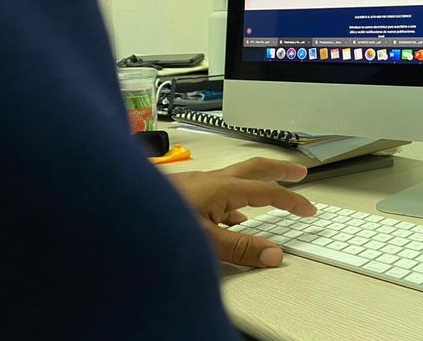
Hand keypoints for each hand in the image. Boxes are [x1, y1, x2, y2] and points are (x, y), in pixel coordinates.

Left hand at [166, 158, 316, 267]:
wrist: (114, 208)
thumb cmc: (152, 221)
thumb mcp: (204, 241)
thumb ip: (241, 248)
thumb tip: (273, 254)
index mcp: (220, 187)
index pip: (266, 191)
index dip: (291, 200)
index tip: (308, 208)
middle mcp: (209, 181)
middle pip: (254, 168)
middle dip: (279, 169)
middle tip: (299, 171)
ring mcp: (195, 186)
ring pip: (234, 179)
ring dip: (255, 184)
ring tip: (268, 199)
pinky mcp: (183, 195)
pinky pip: (217, 193)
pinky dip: (232, 201)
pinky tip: (227, 219)